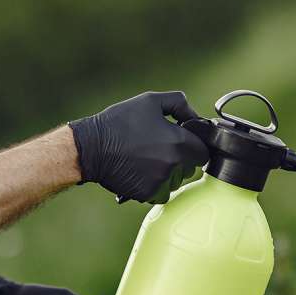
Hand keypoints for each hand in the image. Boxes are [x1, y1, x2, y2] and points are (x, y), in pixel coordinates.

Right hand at [68, 91, 209, 203]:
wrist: (91, 148)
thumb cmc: (119, 122)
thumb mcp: (150, 101)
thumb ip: (179, 103)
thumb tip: (195, 116)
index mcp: (179, 142)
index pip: (204, 152)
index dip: (195, 146)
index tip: (183, 142)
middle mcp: (173, 165)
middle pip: (190, 168)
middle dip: (181, 159)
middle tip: (160, 149)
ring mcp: (160, 182)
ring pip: (175, 182)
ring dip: (168, 174)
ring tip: (147, 160)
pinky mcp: (147, 194)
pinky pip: (160, 192)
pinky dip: (154, 185)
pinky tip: (140, 172)